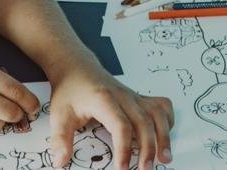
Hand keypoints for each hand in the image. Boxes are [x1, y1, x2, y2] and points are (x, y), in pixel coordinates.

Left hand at [48, 66, 173, 169]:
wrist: (77, 67)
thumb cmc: (70, 89)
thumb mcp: (59, 114)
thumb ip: (60, 139)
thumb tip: (61, 161)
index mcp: (104, 99)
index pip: (120, 125)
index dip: (123, 148)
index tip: (122, 168)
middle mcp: (123, 96)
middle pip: (143, 122)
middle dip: (147, 148)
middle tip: (145, 169)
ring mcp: (133, 96)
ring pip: (157, 113)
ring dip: (163, 136)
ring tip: (164, 158)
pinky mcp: (138, 98)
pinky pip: (160, 106)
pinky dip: (167, 120)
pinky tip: (165, 135)